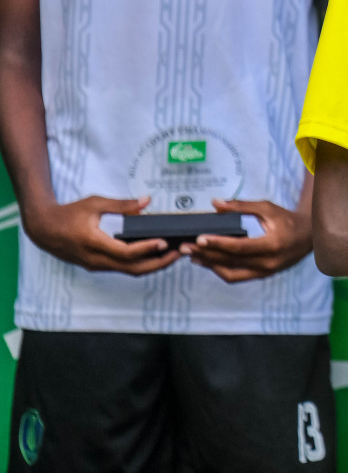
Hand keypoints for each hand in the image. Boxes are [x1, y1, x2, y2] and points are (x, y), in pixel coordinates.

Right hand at [25, 195, 179, 275]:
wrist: (44, 229)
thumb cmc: (68, 214)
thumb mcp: (94, 203)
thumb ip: (121, 204)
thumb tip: (146, 201)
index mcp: (94, 243)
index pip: (125, 253)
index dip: (146, 249)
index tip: (164, 242)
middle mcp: (96, 259)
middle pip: (132, 268)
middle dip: (158, 263)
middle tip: (178, 253)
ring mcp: (97, 265)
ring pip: (129, 271)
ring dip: (152, 265)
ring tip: (172, 255)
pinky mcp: (98, 265)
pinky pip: (123, 269)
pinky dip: (140, 264)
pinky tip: (154, 255)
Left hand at [184, 198, 312, 282]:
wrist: (309, 237)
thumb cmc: (287, 220)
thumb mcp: (267, 208)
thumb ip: (241, 206)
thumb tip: (215, 204)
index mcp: (272, 244)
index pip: (239, 247)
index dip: (218, 243)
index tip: (199, 238)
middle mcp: (268, 262)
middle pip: (230, 261)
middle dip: (205, 254)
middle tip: (185, 247)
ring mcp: (264, 272)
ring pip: (230, 273)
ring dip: (209, 265)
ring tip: (191, 256)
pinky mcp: (261, 276)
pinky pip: (236, 276)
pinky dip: (220, 270)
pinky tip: (207, 262)